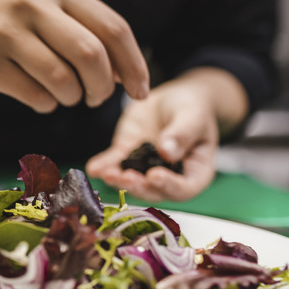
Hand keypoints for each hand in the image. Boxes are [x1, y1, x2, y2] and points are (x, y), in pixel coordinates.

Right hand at [0, 0, 149, 111]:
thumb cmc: (8, 24)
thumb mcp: (45, 9)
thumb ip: (85, 31)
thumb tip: (128, 74)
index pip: (113, 28)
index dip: (134, 65)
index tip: (141, 90)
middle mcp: (32, 5)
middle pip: (92, 56)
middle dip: (103, 88)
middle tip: (97, 99)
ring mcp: (6, 32)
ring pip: (62, 81)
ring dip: (72, 99)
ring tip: (65, 97)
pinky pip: (34, 96)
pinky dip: (45, 105)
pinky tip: (40, 98)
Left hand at [87, 68, 245, 201]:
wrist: (174, 98)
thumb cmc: (193, 108)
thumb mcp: (193, 116)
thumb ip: (182, 134)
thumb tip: (167, 152)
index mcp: (195, 173)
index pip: (184, 188)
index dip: (169, 186)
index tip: (154, 176)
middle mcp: (170, 177)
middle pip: (154, 190)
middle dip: (138, 186)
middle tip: (125, 177)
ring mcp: (146, 169)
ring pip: (132, 180)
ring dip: (118, 180)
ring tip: (106, 173)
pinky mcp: (127, 155)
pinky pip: (115, 163)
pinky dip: (104, 166)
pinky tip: (93, 168)